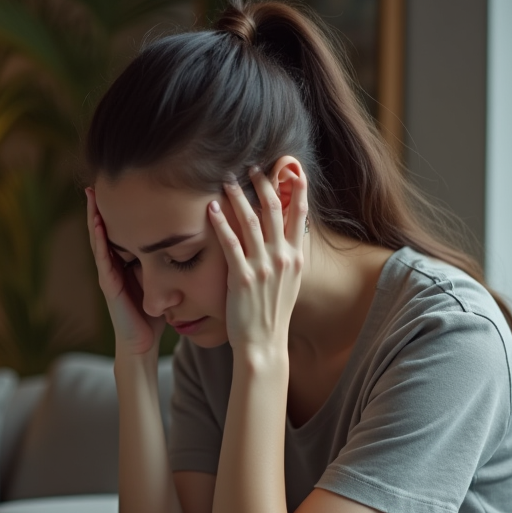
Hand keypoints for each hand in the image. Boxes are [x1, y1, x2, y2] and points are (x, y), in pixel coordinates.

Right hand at [86, 187, 166, 356]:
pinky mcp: (109, 285)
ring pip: (100, 239)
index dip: (122, 209)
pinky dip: (99, 239)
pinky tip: (98, 224)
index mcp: (127, 263)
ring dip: (95, 217)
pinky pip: (103, 258)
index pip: (124, 230)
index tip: (123, 183)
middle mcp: (114, 266)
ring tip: (91, 194)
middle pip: (107, 229)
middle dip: (102, 205)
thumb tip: (194, 243)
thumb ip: (171, 265)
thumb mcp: (164, 283)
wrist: (142, 345)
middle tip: (100, 179)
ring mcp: (109, 275)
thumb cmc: (153, 316)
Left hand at [208, 166, 308, 356]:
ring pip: (250, 221)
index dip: (297, 189)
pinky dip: (220, 223)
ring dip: (237, 197)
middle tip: (251, 167)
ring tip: (226, 180)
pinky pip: (230, 243)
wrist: (264, 344)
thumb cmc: (272, 315)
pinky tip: (211, 208)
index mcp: (296, 258)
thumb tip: (283, 240)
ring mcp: (263, 267)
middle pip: (275, 210)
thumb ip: (287, 259)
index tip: (290, 169)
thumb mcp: (288, 284)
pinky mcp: (242, 277)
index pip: (300, 215)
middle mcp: (283, 258)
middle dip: (263, 184)